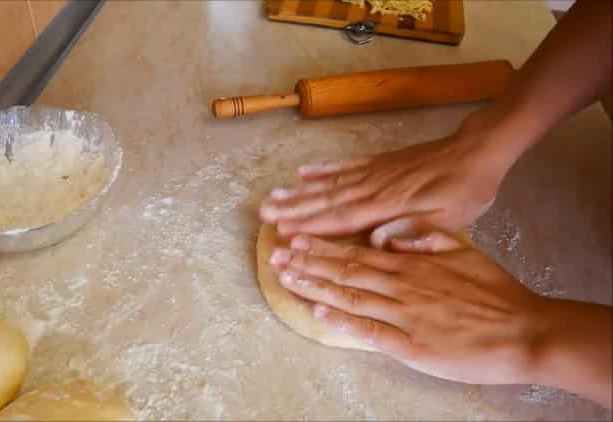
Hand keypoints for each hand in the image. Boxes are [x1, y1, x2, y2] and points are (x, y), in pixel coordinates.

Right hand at [260, 115, 514, 245]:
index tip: (282, 234)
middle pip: (325, 200)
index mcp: (386, 206)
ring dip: (298, 191)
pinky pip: (344, 166)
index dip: (310, 228)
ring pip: (328, 184)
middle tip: (262, 214)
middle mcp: (372, 188)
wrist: (475, 151)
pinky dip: (321, 170)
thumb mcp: (445, 220)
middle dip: (293, 209)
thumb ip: (409, 231)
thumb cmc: (463, 191)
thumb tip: (374, 243)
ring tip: (271, 195)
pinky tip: (303, 172)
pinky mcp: (378, 162)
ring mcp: (373, 172)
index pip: (340, 219)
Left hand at [268, 231, 612, 408]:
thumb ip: (427, 240)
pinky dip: (341, 320)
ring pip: (349, 296)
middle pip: (344, 271)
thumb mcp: (464, 250)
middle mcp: (401, 284)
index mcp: (412, 263)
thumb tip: (393, 237)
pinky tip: (317, 311)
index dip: (322, 247)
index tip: (295, 240)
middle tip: (275, 255)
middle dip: (306, 263)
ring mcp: (403, 314)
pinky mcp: (410, 344)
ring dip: (313, 286)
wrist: (524, 330)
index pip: (357, 252)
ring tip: (284, 277)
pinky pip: (369, 331)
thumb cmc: (496, 292)